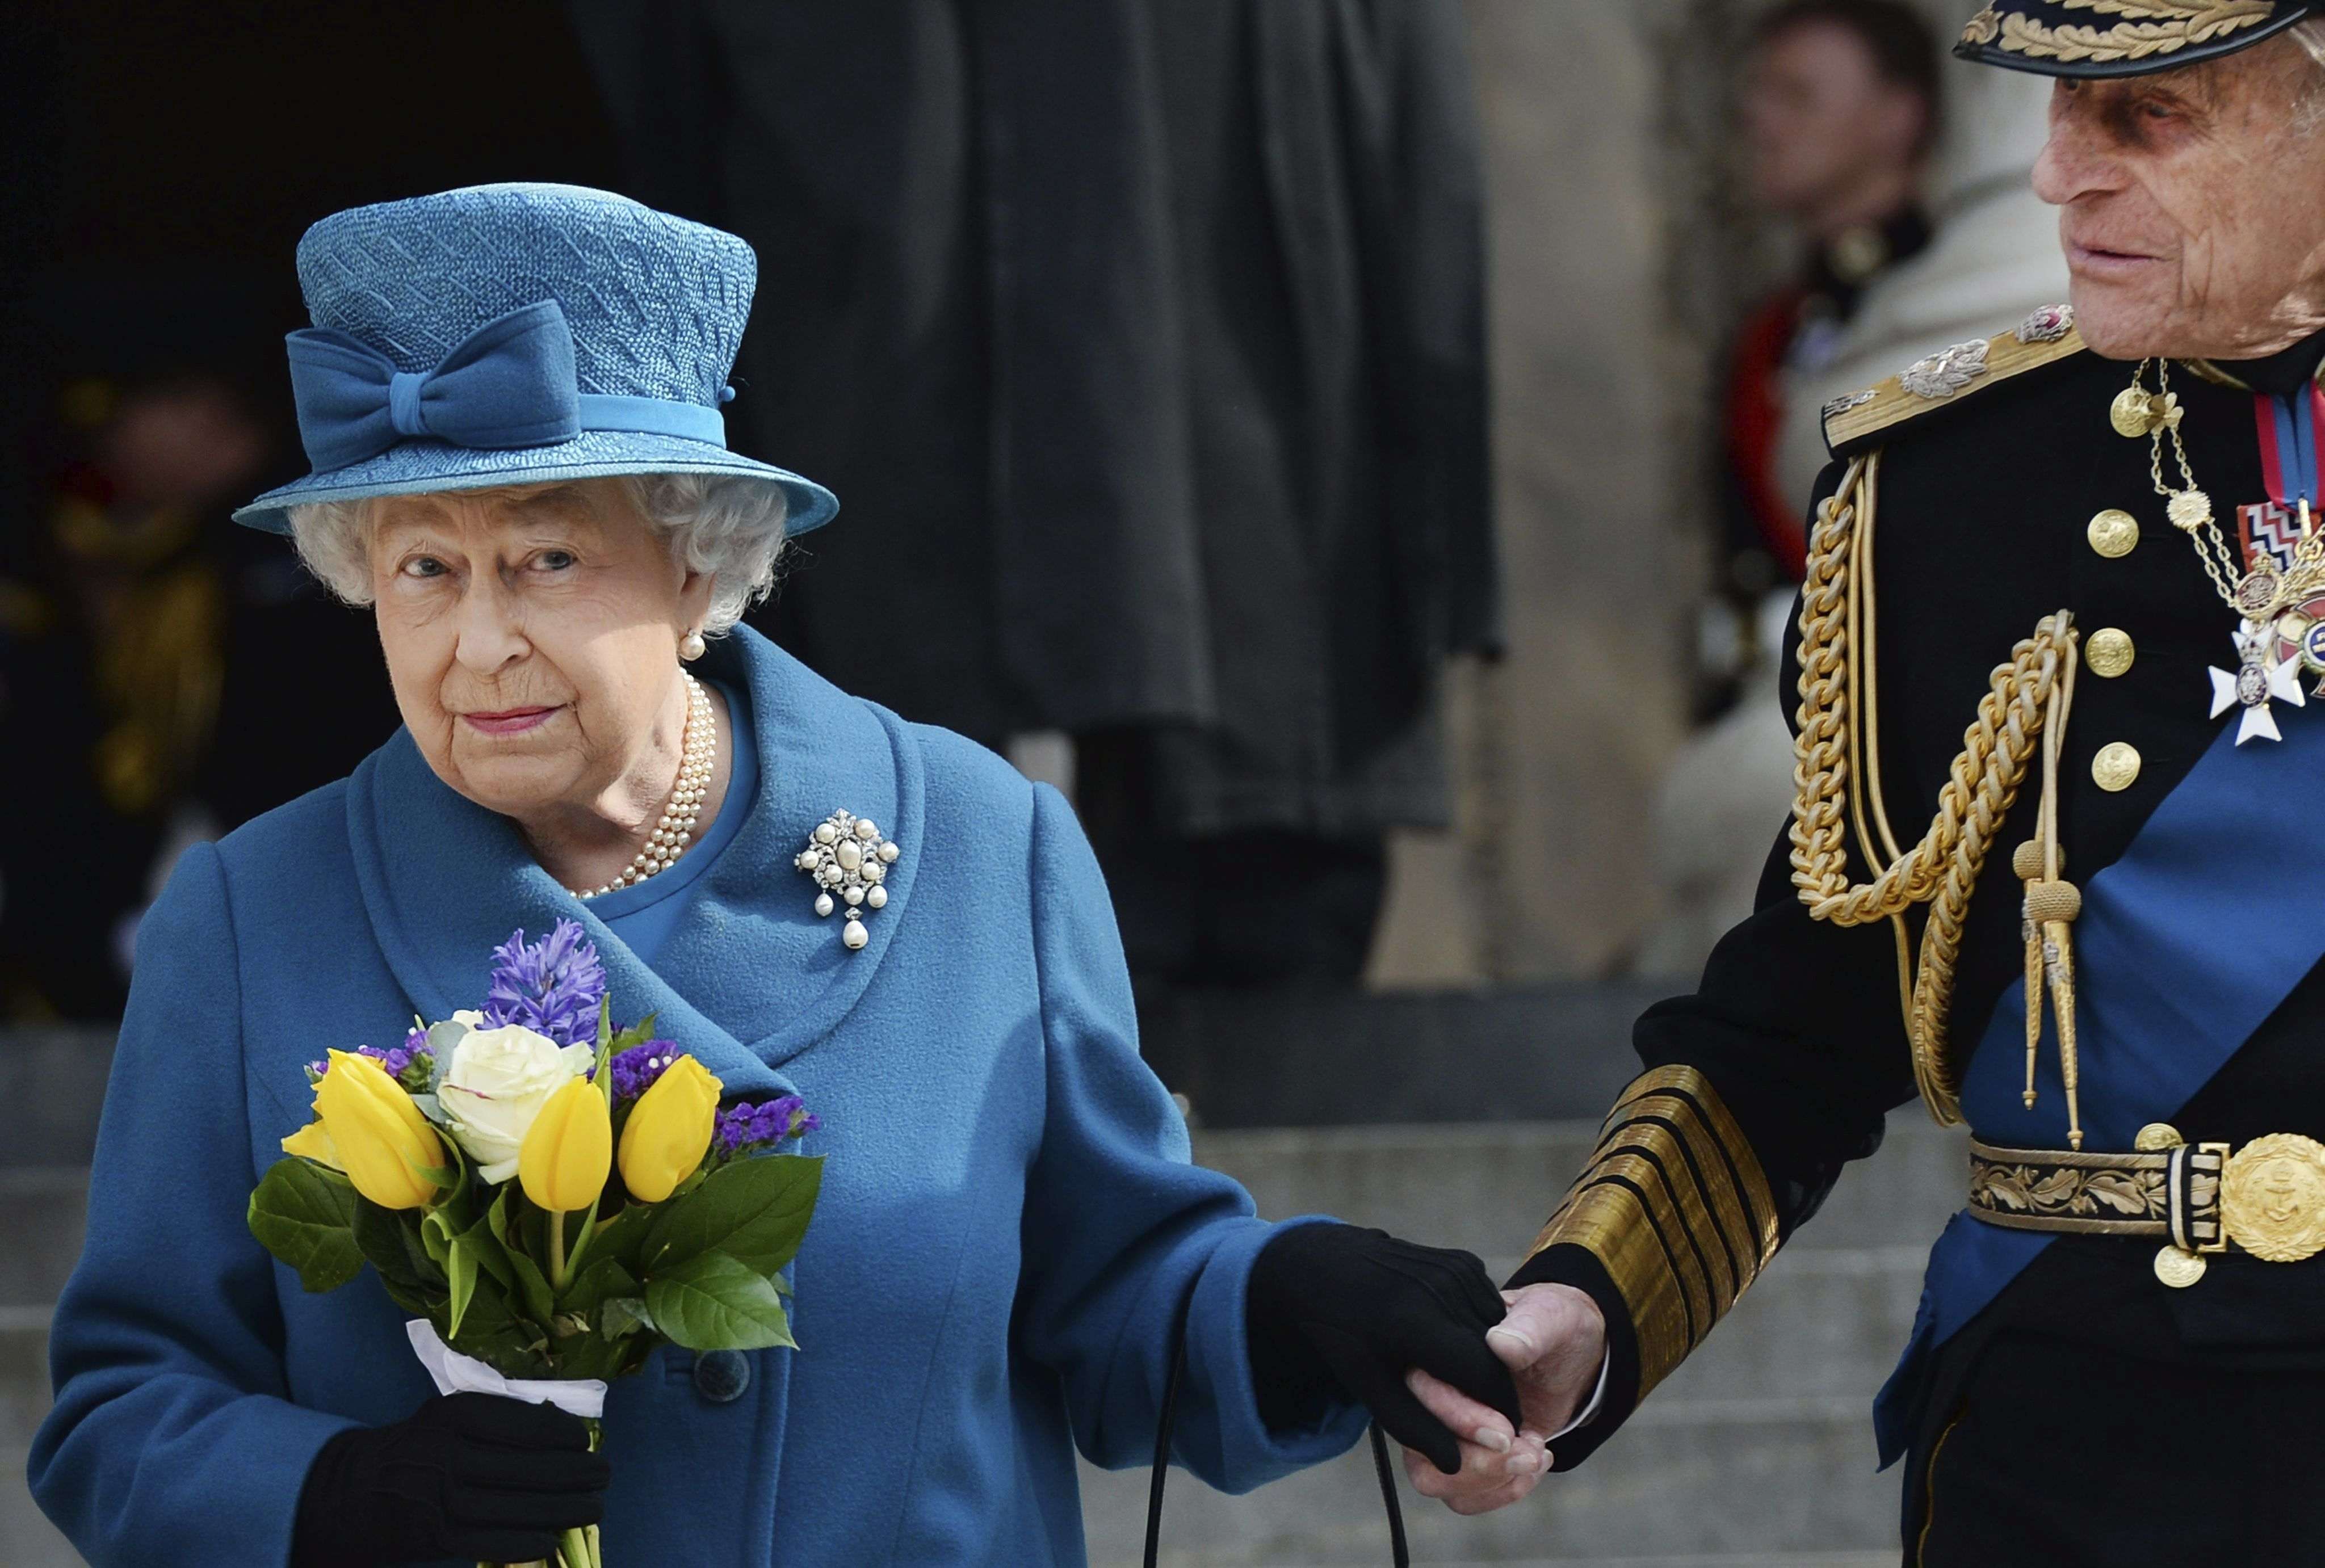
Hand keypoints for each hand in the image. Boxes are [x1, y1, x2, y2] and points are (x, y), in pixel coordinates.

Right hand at [291, 1391, 610, 1567]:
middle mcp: (445, 1454)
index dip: (559, 1434)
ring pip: (511, 1507)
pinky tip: (552, 1540)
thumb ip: (495, 1419)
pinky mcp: (433, 1536)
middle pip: (523, 1467)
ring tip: (594, 1506)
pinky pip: (487, 1542)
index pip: (520, 1423)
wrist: (347, 1493)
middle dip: (573, 1473)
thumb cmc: (414, 1449)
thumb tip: (559, 1428)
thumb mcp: (445, 1418)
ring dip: (559, 1509)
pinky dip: (522, 1542)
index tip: (584, 1441)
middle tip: (605, 1474)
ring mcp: (438, 1498)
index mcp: (451, 1415)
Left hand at [1246, 1224, 1522, 1475]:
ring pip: (1498, 1332)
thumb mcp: (1370, 1387)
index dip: (1498, 1410)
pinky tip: (1456, 1341)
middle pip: (1497, 1356)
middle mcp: (1440, 1289)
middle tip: (1487, 1415)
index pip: (1484, 1376)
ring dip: (1493, 1361)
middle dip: (1497, 1390)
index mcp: (1414, 1322)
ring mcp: (1454, 1269)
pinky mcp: (1463, 1260)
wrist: (1326, 1266)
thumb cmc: (1343, 1334)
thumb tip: (1456, 1465)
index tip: (1501, 1435)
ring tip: (1466, 1380)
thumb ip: (1414, 1428)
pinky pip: (1489, 1307)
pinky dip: (1483, 1332)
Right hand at [1400, 1282, 1606, 1514]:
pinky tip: (1536, 1463)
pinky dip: (1502, 1491)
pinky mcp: (1464, 1458)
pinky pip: (1462, 1496)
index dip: (1458, 1418)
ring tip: (1536, 1457)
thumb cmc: (1552, 1326)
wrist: (1568, 1356)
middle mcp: (1430, 1395)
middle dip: (1476, 1463)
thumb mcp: (1550, 1316)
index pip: (1420, 1394)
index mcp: (1438, 1352)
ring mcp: (1443, 1431)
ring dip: (1489, 1481)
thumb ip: (1528, 1329)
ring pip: (1434, 1480)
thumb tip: (1501, 1343)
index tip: (1507, 1433)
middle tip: (1527, 1453)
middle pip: (1420, 1449)